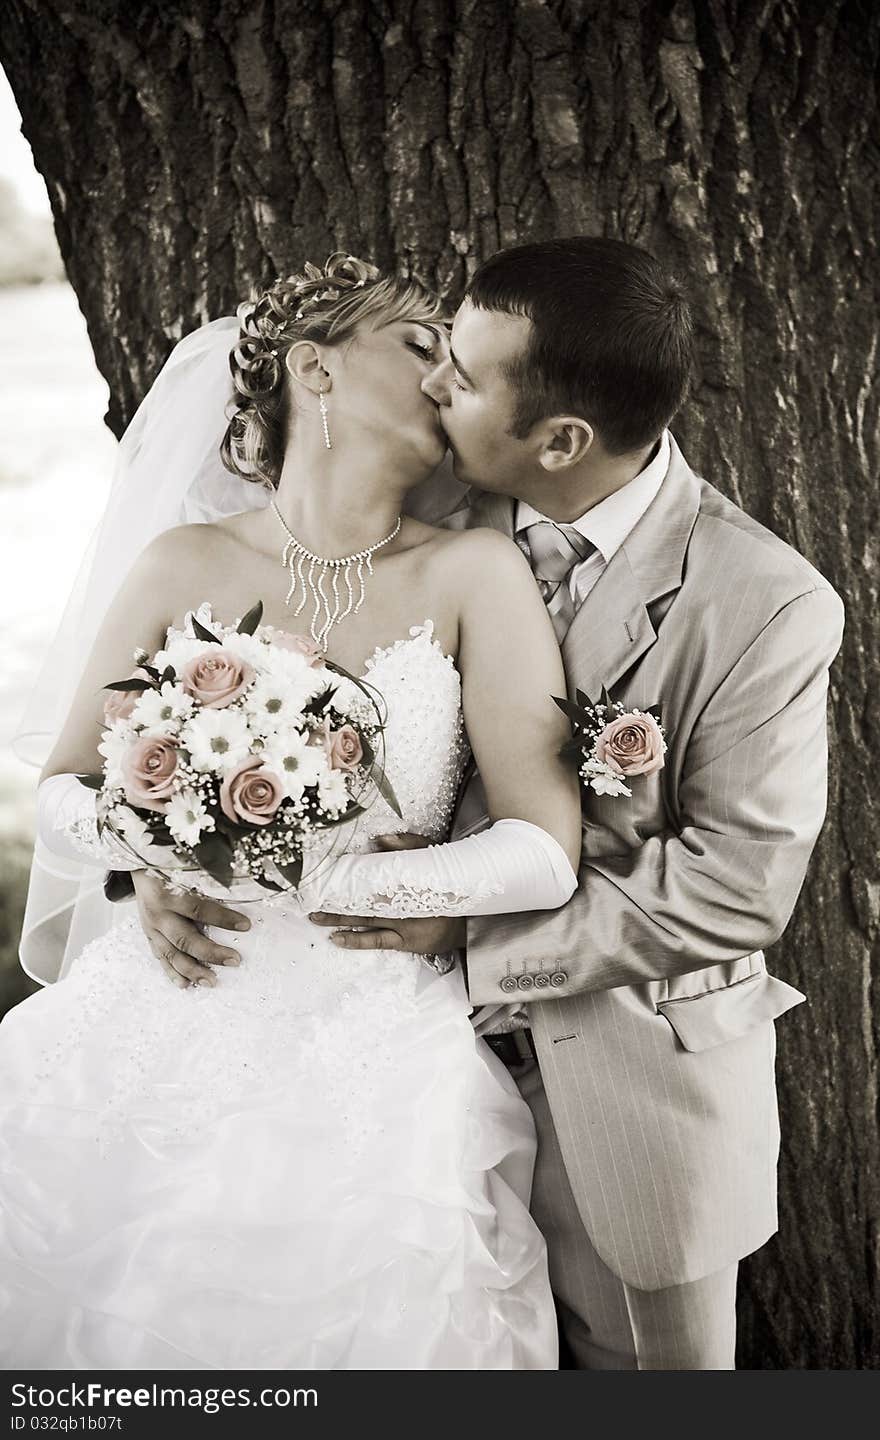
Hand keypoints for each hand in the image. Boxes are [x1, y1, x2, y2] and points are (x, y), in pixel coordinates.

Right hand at [132, 870, 250, 988]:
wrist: (139, 864)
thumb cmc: (169, 865)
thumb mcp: (185, 867)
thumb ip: (207, 878)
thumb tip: (242, 886)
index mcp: (168, 892)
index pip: (198, 908)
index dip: (223, 918)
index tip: (246, 925)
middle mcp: (158, 913)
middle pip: (185, 938)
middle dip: (211, 953)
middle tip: (235, 960)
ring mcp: (151, 927)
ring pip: (172, 954)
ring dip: (192, 970)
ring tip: (212, 982)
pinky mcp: (149, 936)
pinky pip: (161, 958)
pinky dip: (173, 973)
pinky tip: (185, 985)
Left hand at [307, 831, 464, 955]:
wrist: (470, 917)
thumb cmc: (448, 883)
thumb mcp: (433, 856)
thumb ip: (408, 845)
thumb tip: (378, 840)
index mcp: (406, 880)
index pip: (370, 876)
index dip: (346, 875)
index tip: (326, 872)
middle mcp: (401, 903)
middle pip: (361, 900)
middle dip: (334, 898)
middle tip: (309, 897)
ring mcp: (402, 925)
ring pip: (364, 921)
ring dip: (338, 918)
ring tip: (315, 916)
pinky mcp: (405, 941)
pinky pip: (376, 940)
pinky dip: (355, 939)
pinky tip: (336, 937)